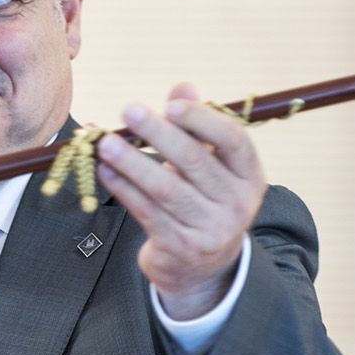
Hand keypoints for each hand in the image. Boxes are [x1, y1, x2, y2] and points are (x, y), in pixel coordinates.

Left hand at [96, 84, 266, 320]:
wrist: (201, 268)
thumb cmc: (202, 201)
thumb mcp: (208, 166)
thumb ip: (196, 127)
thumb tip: (183, 86)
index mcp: (249, 176)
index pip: (233, 141)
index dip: (203, 120)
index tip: (171, 105)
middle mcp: (236, 203)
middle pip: (195, 162)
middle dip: (158, 133)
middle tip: (128, 110)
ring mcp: (211, 229)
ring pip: (166, 189)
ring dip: (132, 162)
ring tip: (105, 142)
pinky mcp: (181, 248)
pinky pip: (148, 213)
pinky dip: (124, 190)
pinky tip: (105, 172)